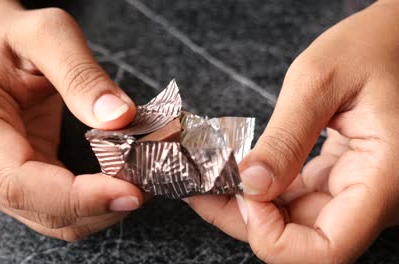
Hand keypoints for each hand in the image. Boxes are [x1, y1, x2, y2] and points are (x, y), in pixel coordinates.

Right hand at [0, 7, 142, 240]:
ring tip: (137, 183)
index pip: (17, 180)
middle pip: (37, 209)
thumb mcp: (48, 34)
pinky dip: (91, 205)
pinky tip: (117, 186)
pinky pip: (55, 211)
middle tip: (145, 184)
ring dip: (99, 210)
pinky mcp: (13, 184)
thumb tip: (118, 118)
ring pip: (49, 219)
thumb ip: (81, 73)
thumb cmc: (15, 42)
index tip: (129, 189)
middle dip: (97, 205)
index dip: (76, 196)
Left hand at [186, 1, 398, 261]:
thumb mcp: (319, 81)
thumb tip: (252, 186)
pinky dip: (265, 193)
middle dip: (247, 220)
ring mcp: (360, 193)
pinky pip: (299, 202)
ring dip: (250, 208)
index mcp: (384, 178)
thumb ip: (285, 138)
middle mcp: (376, 198)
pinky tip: (238, 174)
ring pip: (297, 225)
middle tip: (205, 186)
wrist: (393, 40)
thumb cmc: (370, 47)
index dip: (274, 239)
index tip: (242, 197)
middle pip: (304, 241)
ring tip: (212, 179)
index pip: (326, 251)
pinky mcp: (342, 181)